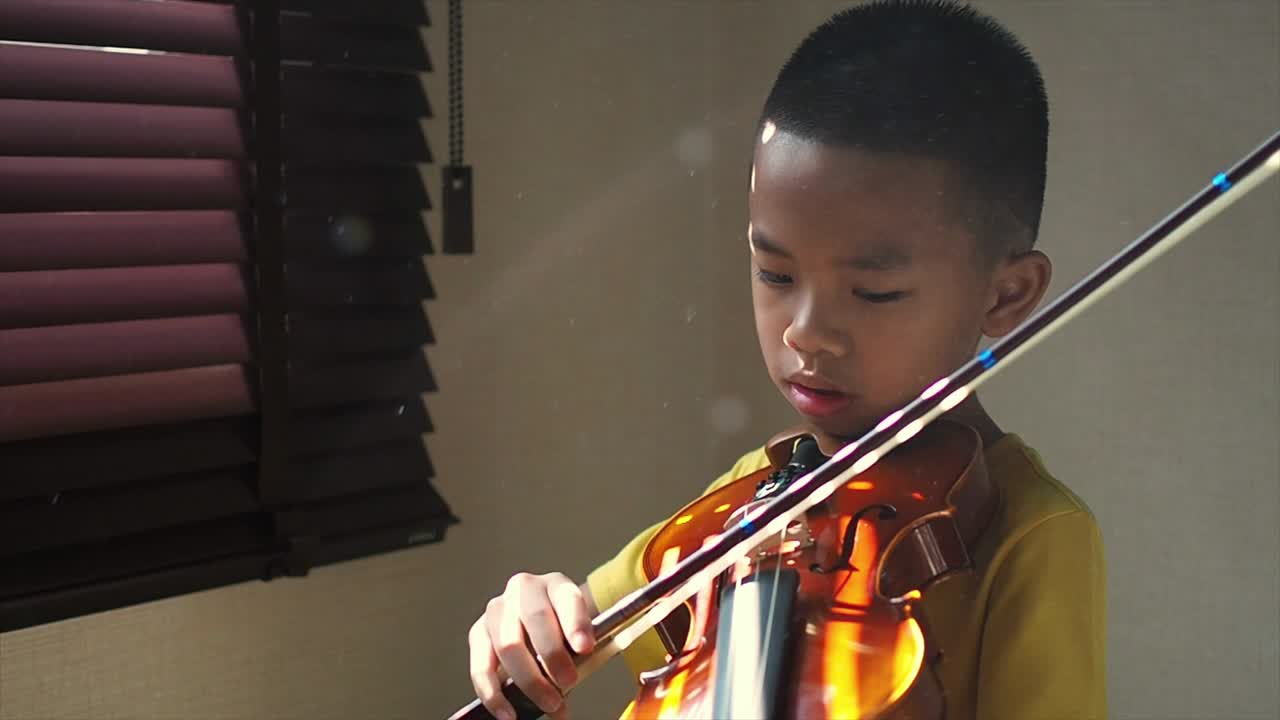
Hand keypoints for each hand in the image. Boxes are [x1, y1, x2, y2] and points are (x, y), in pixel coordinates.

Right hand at [469, 572, 595, 719]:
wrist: (540, 623)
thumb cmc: (562, 633)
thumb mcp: (575, 638)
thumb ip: (575, 660)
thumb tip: (561, 709)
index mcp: (556, 585)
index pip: (567, 599)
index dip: (576, 623)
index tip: (585, 648)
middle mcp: (524, 589)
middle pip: (536, 618)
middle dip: (552, 655)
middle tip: (568, 683)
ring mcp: (498, 609)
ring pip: (508, 644)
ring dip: (528, 679)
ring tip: (548, 704)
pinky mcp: (478, 632)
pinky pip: (482, 666)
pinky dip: (494, 694)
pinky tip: (508, 714)